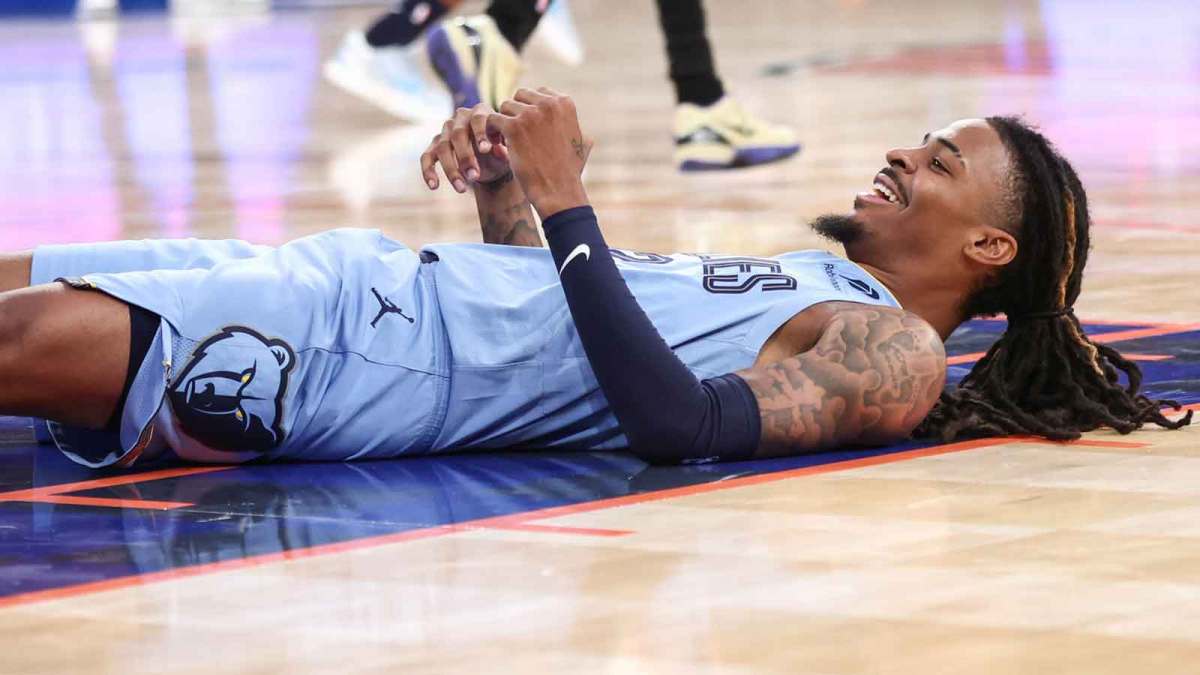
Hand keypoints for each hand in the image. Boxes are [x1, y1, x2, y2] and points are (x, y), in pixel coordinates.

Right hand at [420, 104, 511, 192]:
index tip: (485, 150)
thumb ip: (505, 150)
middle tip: (475, 177)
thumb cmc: (501, 152)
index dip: (480, 133)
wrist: (492, 162)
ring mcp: (445, 131)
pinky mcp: (434, 146)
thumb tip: (499, 152)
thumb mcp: (507, 151)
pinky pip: (426, 157)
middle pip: (457, 135)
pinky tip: (434, 186)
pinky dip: (428, 171)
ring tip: (462, 189)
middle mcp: (460, 118)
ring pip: (442, 148)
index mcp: (481, 113)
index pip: (478, 119)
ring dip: (451, 170)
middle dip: (465, 157)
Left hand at [485, 87, 593, 218]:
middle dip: (515, 112)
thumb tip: (582, 129)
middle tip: (514, 133)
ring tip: (505, 141)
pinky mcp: (513, 128)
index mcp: (564, 103)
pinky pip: (492, 119)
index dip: (530, 109)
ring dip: (503, 122)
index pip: (538, 93)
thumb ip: (577, 131)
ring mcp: (529, 115)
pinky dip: (490, 131)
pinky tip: (496, 144)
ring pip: (505, 107)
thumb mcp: (581, 145)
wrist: (558, 191)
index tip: (528, 127)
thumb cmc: (569, 172)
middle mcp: (548, 104)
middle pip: (520, 96)